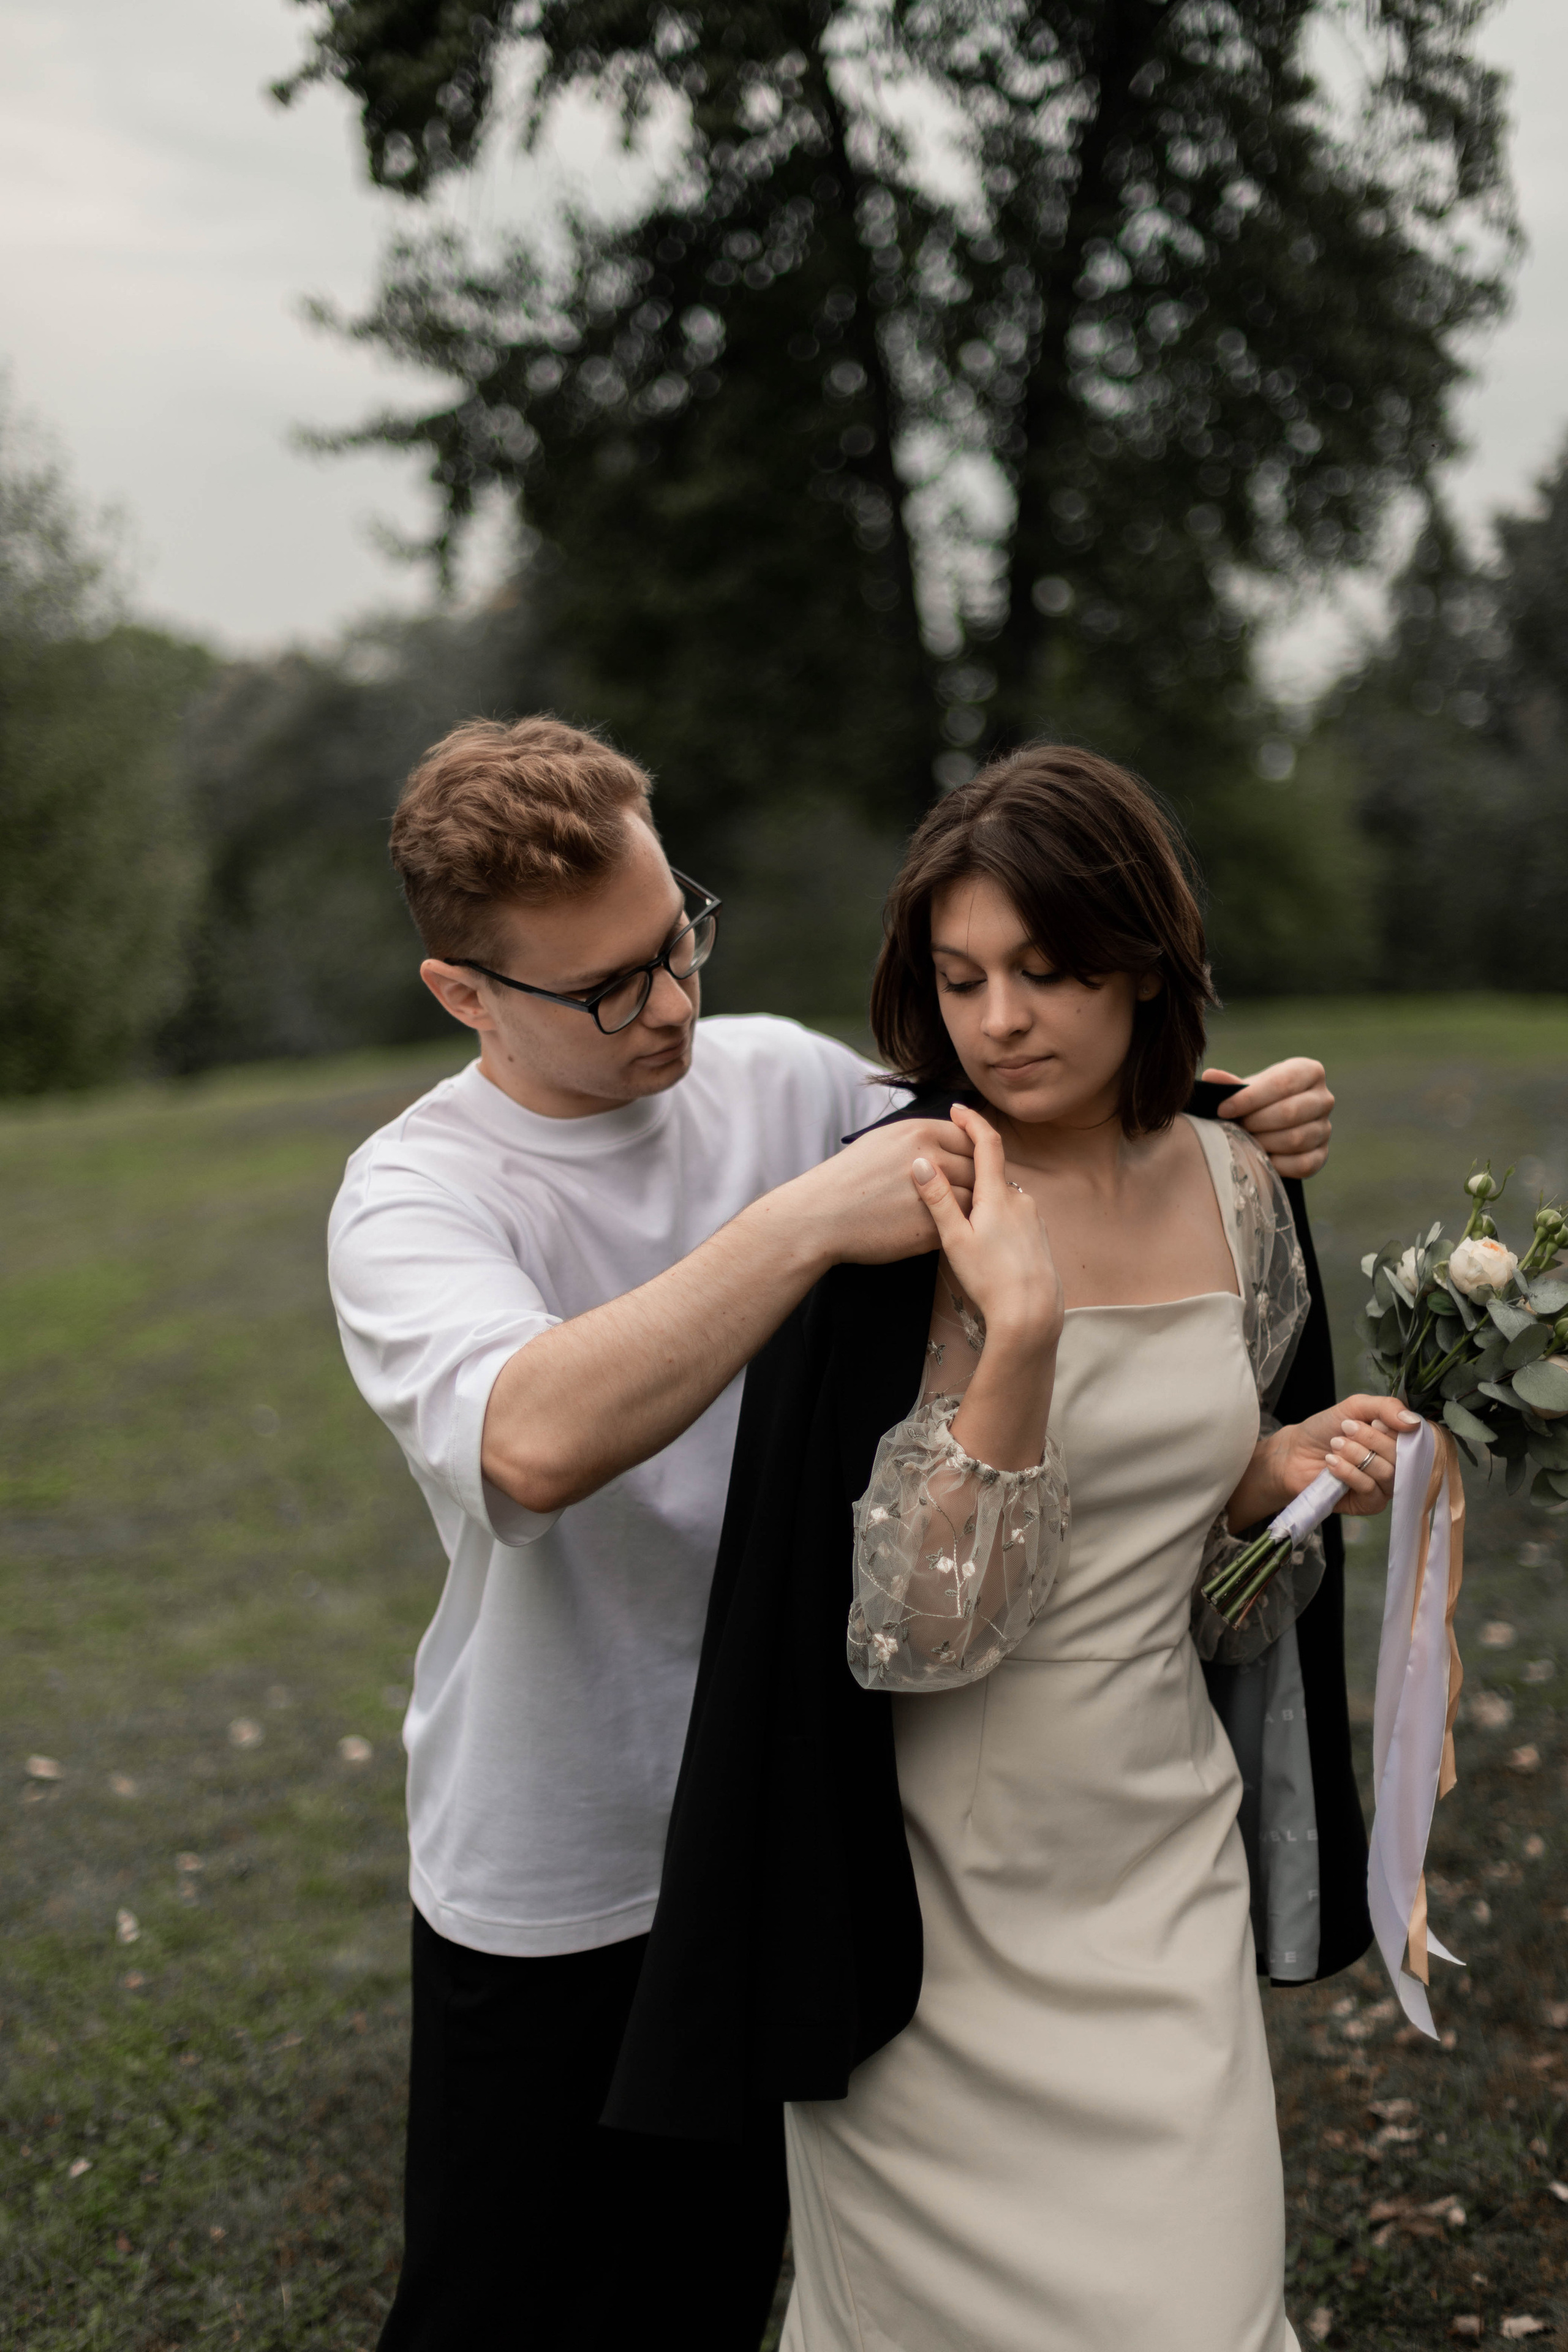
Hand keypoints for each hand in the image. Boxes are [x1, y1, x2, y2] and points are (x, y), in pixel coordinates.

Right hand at [802, 1117, 975, 1265]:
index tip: (971, 1166)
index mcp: (918, 1132)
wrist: (820, 1216)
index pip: (969, 1137)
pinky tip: (950, 1230)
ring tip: (966, 1213)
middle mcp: (929, 1157)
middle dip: (978, 1180)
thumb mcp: (881, 1141)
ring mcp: (932, 1193)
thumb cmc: (847, 1179)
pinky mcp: (930, 1227)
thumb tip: (945, 1139)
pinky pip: (960, 1225)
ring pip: (975, 1197)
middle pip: (977, 1167)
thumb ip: (918, 1139)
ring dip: (973, 1206)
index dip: (973, 1154)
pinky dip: (959, 1227)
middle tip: (977, 1193)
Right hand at [910, 1103, 1063, 1344]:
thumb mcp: (954, 1239)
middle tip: (944, 1179)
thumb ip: (938, 1199)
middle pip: (993, 1172)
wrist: (1031, 1313)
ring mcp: (1033, 1218)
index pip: (987, 1143)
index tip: (957, 1108)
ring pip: (1003, 1196)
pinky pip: (1014, 1216)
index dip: (972, 1121)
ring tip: (961, 1222)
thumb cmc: (989, 1278)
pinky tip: (984, 1243)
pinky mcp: (1038, 1237)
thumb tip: (920, 1163)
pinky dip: (997, 1217)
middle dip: (970, 1171)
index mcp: (998, 1194)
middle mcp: (1021, 1199)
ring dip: (982, 1199)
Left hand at [1204, 1057, 1333, 1178]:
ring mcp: (1326, 1128)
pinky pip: (1302, 1164)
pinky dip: (1277, 1164)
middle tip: (1236, 1126)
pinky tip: (1260, 1157)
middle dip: (1255, 1122)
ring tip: (1246, 1140)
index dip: (1250, 1098)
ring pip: (1296, 1139)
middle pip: (1290, 1112)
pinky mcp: (1322, 1154)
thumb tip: (1210, 1076)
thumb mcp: (1248, 1087)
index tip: (1223, 1109)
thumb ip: (1230, 1084)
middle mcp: (1324, 1099)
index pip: (1282, 1083)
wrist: (1274, 1122)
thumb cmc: (1259, 1099)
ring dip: (1264, 1142)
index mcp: (1309, 1072)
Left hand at [1245, 1393, 1419, 1528]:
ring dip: (1357, 1455)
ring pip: (1387, 1473)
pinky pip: (1371, 1491)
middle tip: (1345, 1430)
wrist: (1295, 1452)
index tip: (1370, 1420)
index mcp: (1397, 1440)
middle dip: (1370, 1439)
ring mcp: (1385, 1486)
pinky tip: (1332, 1464)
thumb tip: (1414, 1422)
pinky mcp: (1370, 1504)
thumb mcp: (1355, 1407)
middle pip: (1402, 1456)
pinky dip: (1349, 1473)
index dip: (1393, 1429)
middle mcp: (1397, 1464)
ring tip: (1335, 1445)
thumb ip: (1386, 1407)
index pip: (1415, 1437)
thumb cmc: (1325, 1429)